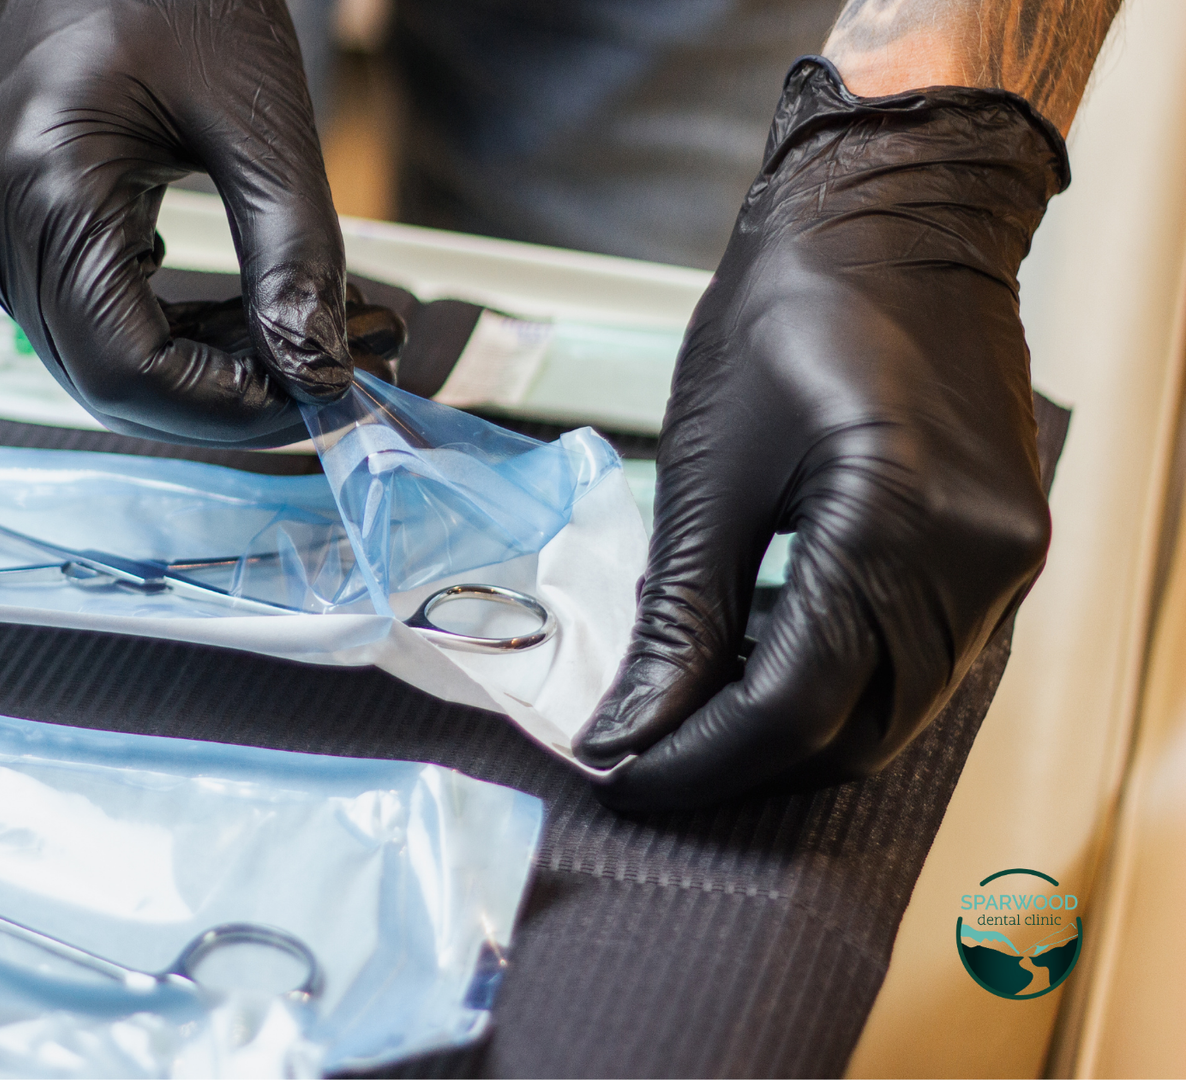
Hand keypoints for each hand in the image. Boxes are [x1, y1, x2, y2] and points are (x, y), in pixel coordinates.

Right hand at [0, 0, 355, 447]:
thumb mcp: (257, 115)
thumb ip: (292, 252)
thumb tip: (322, 372)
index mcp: (42, 187)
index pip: (124, 369)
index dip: (227, 407)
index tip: (321, 399)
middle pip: (106, 380)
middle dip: (226, 397)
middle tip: (329, 377)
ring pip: (98, 359)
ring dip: (204, 371)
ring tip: (302, 342)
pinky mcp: (8, 221)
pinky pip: (87, 315)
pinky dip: (171, 333)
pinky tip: (243, 314)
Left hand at [575, 58, 1067, 808]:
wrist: (894, 216)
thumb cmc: (796, 308)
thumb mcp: (708, 469)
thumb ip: (677, 618)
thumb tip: (629, 729)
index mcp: (895, 524)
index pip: (793, 707)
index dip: (698, 760)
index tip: (624, 777)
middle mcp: (976, 559)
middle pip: (855, 732)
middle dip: (742, 760)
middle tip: (647, 751)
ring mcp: (1004, 560)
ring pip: (896, 712)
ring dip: (794, 731)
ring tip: (694, 711)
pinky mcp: (1003, 552)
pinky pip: (925, 662)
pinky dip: (843, 682)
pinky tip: (768, 661)